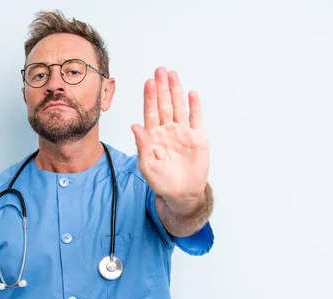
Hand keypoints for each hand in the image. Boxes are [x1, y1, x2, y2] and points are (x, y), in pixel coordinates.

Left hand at [131, 67, 209, 214]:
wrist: (182, 193)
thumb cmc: (162, 181)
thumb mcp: (147, 165)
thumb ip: (142, 145)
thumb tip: (134, 126)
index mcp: (153, 136)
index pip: (151, 112)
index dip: (149, 97)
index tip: (149, 82)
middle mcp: (167, 131)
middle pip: (164, 104)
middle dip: (162, 87)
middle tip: (160, 70)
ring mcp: (182, 133)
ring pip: (179, 107)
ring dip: (176, 91)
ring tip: (173, 75)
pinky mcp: (197, 138)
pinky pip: (196, 119)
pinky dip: (194, 106)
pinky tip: (191, 94)